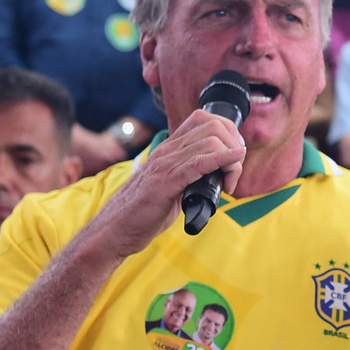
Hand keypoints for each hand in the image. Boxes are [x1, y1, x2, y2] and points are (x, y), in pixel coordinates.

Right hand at [81, 107, 243, 260]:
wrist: (114, 230)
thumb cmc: (142, 213)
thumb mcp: (170, 187)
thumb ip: (189, 178)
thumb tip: (215, 180)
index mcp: (168, 150)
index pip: (202, 119)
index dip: (227, 131)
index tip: (235, 155)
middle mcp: (166, 151)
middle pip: (212, 126)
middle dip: (234, 144)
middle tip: (234, 170)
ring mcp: (164, 165)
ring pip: (210, 142)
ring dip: (232, 161)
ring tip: (228, 184)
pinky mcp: (164, 183)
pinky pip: (198, 163)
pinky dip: (222, 161)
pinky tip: (233, 166)